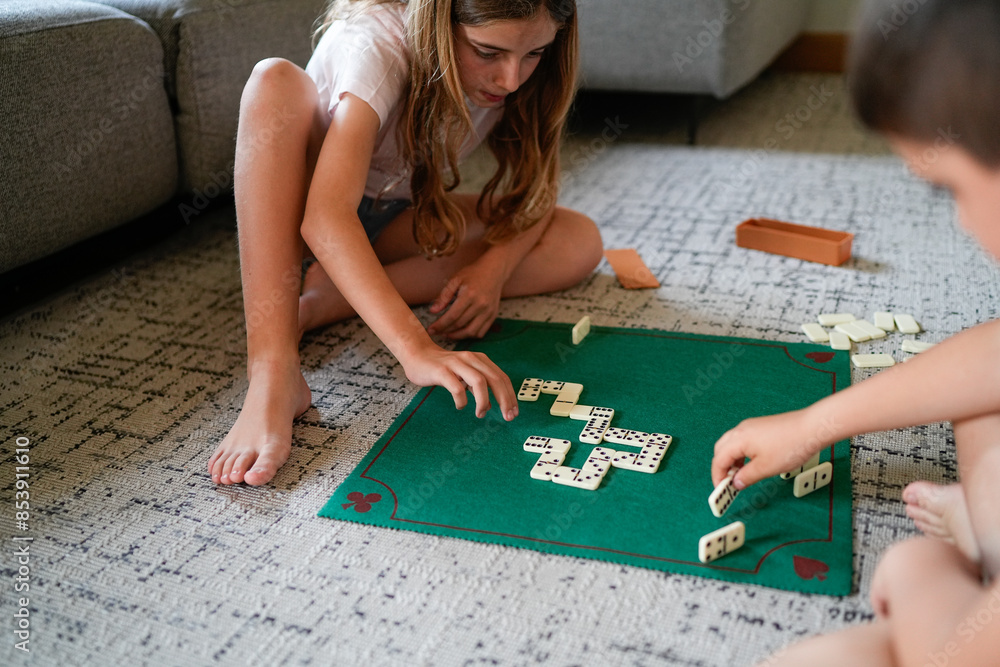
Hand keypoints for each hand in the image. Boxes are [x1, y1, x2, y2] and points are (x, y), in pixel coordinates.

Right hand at [400, 340, 517, 420]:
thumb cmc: (443, 368)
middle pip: (495, 379)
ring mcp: (456, 364)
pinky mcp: (442, 371)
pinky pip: (457, 387)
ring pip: (479, 381)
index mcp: (480, 360)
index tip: (514, 413)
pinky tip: (460, 406)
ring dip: (484, 401)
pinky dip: (462, 400)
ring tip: (480, 414)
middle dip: (504, 400)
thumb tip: (490, 406)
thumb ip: (478, 387)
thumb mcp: (465, 375)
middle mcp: (471, 359)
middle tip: (507, 417)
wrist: (417, 354)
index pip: (502, 378)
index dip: (510, 396)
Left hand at [427, 261, 503, 339]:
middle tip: (436, 332)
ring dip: (457, 336)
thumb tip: (433, 311)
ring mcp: (488, 311)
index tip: (431, 330)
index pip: (452, 316)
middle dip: (445, 331)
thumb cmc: (473, 274)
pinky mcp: (493, 315)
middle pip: (460, 324)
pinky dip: (470, 335)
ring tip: (447, 334)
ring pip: (471, 332)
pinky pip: (481, 332)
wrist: (493, 271)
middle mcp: (480, 305)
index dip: (440, 325)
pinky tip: (461, 332)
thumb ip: (444, 296)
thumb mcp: (455, 280)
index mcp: (469, 295)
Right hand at [711, 408, 826, 489]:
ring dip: (732, 460)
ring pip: (732, 444)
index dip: (717, 477)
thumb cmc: (790, 446)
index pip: (718, 460)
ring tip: (741, 475)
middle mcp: (741, 430)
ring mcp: (751, 426)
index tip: (722, 490)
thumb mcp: (766, 468)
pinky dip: (741, 453)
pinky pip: (743, 440)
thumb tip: (736, 483)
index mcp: (738, 439)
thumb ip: (747, 477)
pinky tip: (752, 463)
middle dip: (722, 467)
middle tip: (729, 483)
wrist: (812, 428)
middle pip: (721, 450)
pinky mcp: (760, 426)